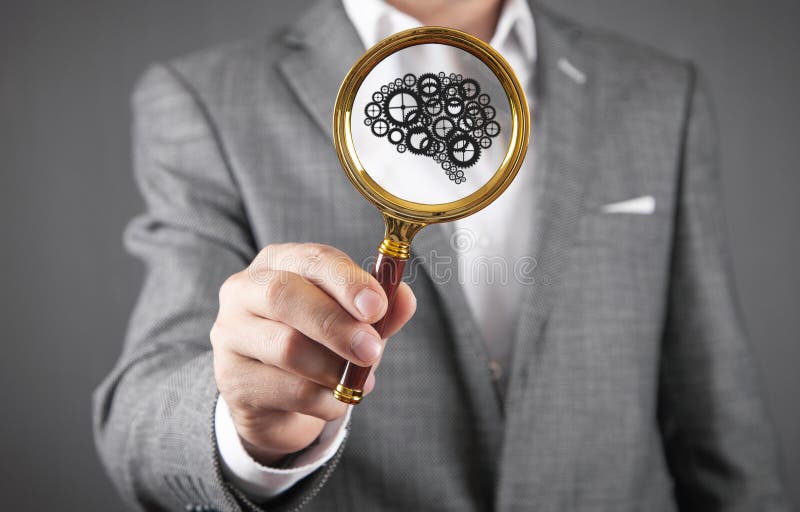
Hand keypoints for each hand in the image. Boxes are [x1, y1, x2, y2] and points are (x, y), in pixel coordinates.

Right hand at [210, 243, 415, 464]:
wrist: (275, 397)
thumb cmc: (317, 342)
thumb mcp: (353, 320)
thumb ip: (380, 310)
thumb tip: (404, 300)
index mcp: (279, 262)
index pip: (311, 259)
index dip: (347, 281)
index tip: (377, 307)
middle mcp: (245, 290)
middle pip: (283, 295)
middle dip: (335, 323)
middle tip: (371, 350)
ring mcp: (231, 335)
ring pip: (285, 348)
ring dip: (332, 369)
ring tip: (356, 381)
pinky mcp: (232, 380)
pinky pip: (286, 391)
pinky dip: (322, 400)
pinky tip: (333, 399)